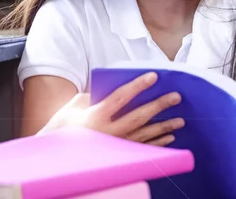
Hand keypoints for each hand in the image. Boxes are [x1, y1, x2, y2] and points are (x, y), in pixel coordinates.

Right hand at [37, 72, 183, 145]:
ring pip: (144, 136)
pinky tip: (170, 138)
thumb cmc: (62, 129)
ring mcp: (114, 148)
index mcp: (95, 117)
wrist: (55, 159)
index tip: (154, 76)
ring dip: (164, 128)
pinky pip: (142, 150)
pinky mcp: (118, 158)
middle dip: (158, 106)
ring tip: (181, 120)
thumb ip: (91, 96)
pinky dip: (157, 144)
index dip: (137, 86)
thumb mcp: (72, 107)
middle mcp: (107, 133)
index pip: (120, 98)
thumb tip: (110, 88)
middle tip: (176, 97)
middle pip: (138, 117)